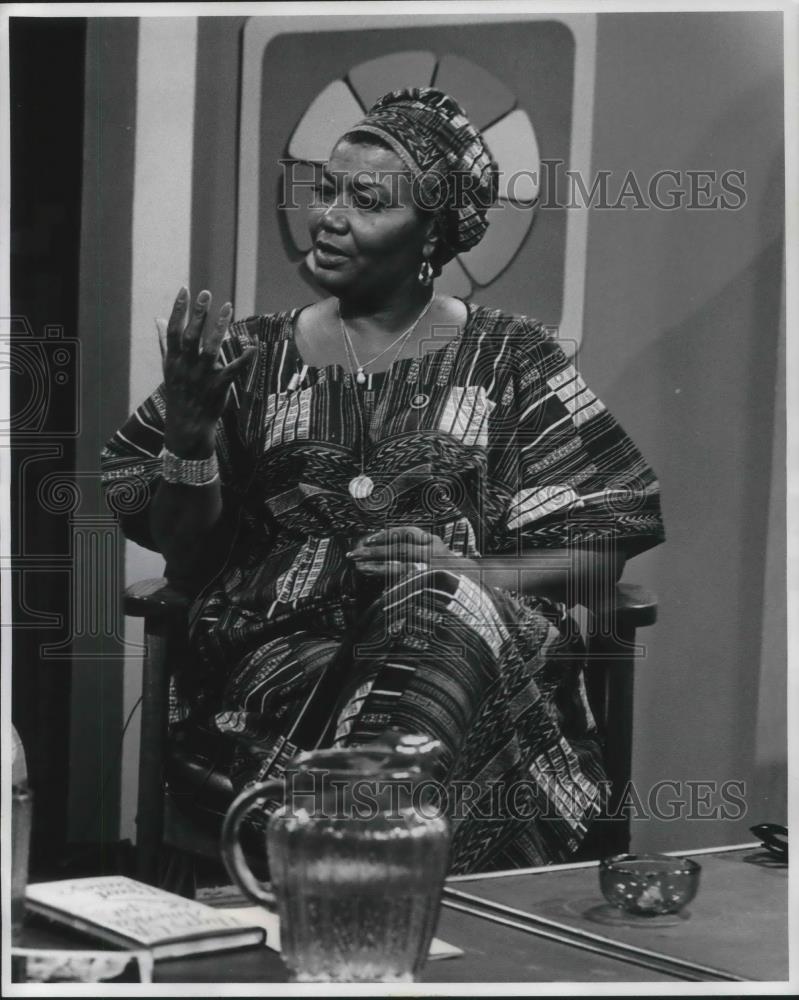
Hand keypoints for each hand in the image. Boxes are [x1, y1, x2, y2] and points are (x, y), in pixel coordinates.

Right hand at [161, 287, 255, 457]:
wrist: (187, 424)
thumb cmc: (179, 391)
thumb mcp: (168, 367)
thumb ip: (165, 342)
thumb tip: (157, 319)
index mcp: (173, 360)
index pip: (173, 330)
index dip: (178, 310)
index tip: (184, 290)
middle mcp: (186, 366)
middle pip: (191, 336)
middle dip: (198, 314)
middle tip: (206, 293)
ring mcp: (202, 377)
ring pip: (211, 349)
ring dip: (219, 328)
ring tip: (228, 307)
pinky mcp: (218, 387)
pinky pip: (232, 371)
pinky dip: (243, 360)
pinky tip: (253, 346)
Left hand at [347, 526, 473, 580]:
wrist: (481, 585)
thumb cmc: (453, 569)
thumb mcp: (439, 550)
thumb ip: (419, 546)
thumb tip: (385, 544)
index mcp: (433, 542)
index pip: (405, 533)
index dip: (385, 535)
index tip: (368, 539)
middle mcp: (433, 553)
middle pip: (398, 549)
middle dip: (374, 551)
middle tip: (354, 553)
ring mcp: (433, 570)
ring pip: (400, 566)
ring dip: (378, 567)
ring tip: (360, 567)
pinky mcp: (432, 586)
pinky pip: (408, 586)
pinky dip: (393, 588)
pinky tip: (380, 591)